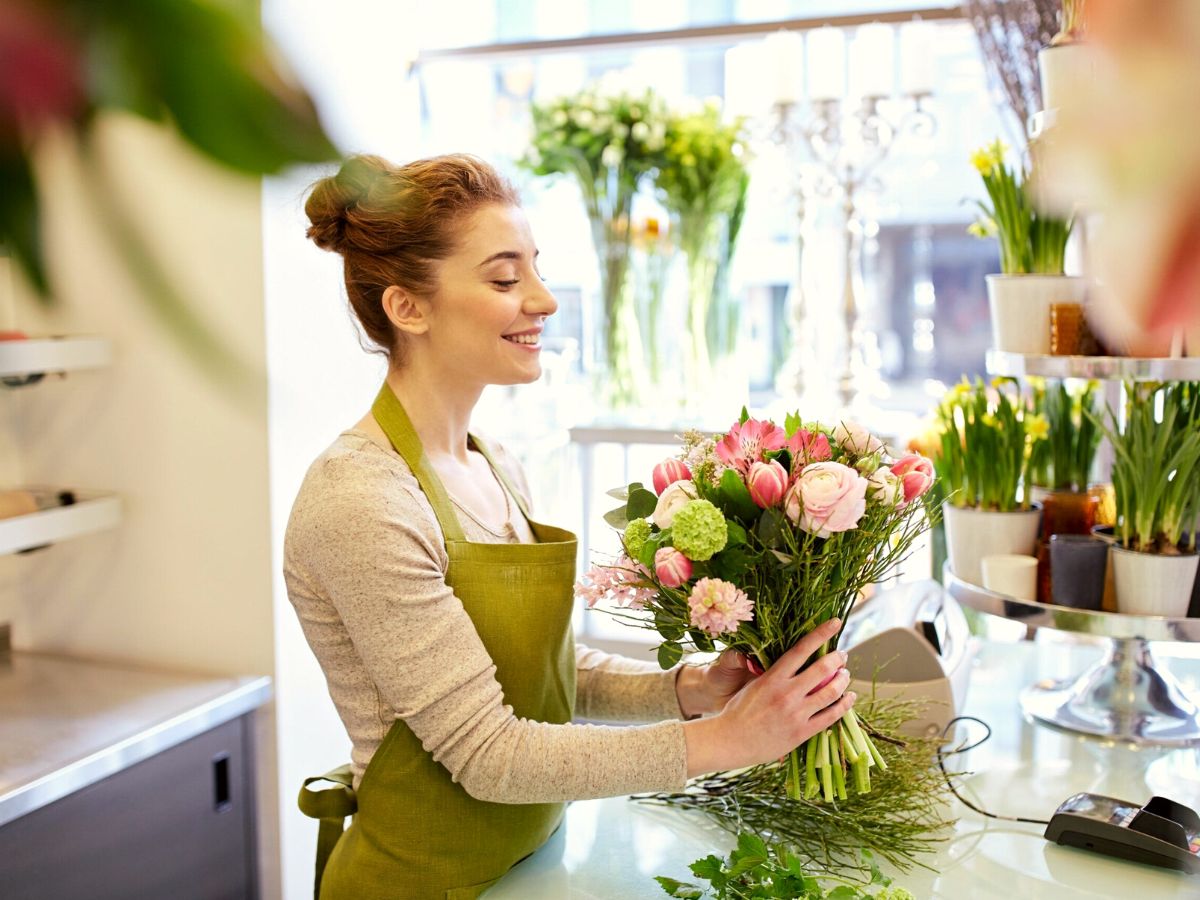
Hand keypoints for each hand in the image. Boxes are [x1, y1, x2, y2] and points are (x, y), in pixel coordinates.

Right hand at [681, 619, 855, 777]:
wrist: (730, 741)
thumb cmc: (739, 711)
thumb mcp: (753, 685)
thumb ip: (773, 674)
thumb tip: (791, 662)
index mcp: (773, 677)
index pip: (802, 649)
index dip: (821, 633)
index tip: (836, 623)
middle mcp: (786, 693)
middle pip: (822, 669)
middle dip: (837, 659)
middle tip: (843, 655)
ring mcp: (796, 714)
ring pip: (831, 693)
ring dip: (843, 681)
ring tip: (846, 675)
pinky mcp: (802, 732)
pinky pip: (830, 717)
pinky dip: (844, 705)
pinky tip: (849, 699)